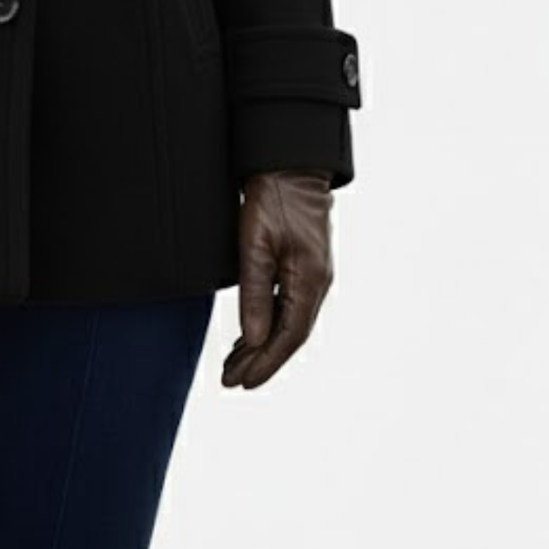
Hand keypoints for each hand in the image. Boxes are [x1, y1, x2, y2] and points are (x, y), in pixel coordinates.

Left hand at [221, 169, 334, 388]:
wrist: (289, 165)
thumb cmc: (272, 199)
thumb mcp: (255, 245)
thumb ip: (256, 292)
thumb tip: (255, 339)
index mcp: (310, 282)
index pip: (289, 337)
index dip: (265, 363)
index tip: (241, 383)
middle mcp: (317, 284)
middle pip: (290, 335)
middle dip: (261, 361)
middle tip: (231, 380)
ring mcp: (313, 275)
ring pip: (289, 322)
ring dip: (263, 344)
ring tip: (234, 364)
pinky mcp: (304, 266)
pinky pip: (287, 306)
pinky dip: (268, 324)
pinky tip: (251, 333)